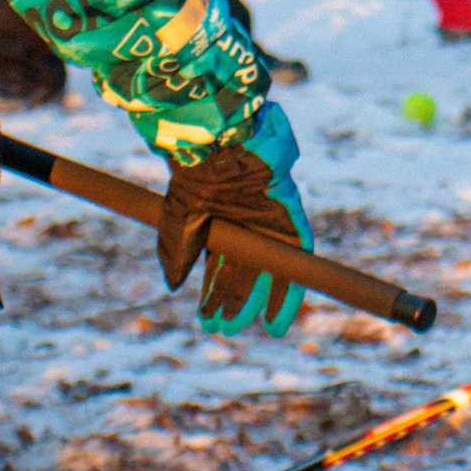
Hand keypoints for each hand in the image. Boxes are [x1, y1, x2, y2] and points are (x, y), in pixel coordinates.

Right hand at [157, 104, 311, 335]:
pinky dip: (292, 287)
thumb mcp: (178, 218)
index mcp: (220, 225)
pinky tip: (280, 315)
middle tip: (227, 328)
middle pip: (245, 274)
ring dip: (264, 300)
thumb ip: (176, 250)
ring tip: (256, 326)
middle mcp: (247, 225)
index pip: (220, 270)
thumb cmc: (196, 175)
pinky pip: (298, 255)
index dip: (215, 297)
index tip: (208, 321)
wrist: (220, 143)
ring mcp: (270, 220)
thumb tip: (172, 286)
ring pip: (271, 270)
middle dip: (236, 303)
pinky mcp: (291, 214)